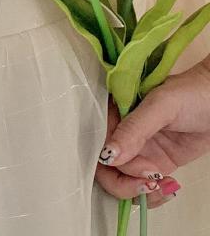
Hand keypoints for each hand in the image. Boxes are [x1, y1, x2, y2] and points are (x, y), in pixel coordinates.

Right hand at [95, 63, 209, 210]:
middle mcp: (123, 132)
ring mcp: (138, 151)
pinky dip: (153, 196)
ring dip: (140, 192)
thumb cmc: (191, 93)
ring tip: (163, 183)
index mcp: (116, 110)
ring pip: (122, 182)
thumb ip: (135, 128)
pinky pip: (142, 188)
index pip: (98, 142)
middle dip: (126, 181)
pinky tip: (169, 187)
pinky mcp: (154, 164)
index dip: (112, 161)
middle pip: (106, 169)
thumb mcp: (161, 105)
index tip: (137, 166)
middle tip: (152, 178)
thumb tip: (108, 154)